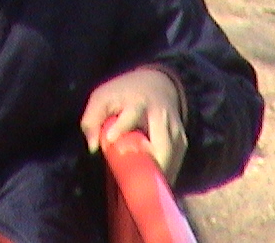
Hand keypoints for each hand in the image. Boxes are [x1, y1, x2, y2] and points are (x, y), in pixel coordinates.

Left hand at [80, 66, 186, 183]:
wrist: (157, 84)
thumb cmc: (123, 94)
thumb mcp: (103, 98)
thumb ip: (92, 119)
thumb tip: (93, 147)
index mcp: (138, 102)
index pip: (131, 114)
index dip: (121, 126)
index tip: (110, 139)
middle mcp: (161, 116)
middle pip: (163, 146)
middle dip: (151, 166)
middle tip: (134, 185)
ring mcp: (175, 129)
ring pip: (172, 158)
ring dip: (159, 176)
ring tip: (143, 192)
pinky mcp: (182, 141)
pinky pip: (176, 163)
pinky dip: (166, 175)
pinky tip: (154, 187)